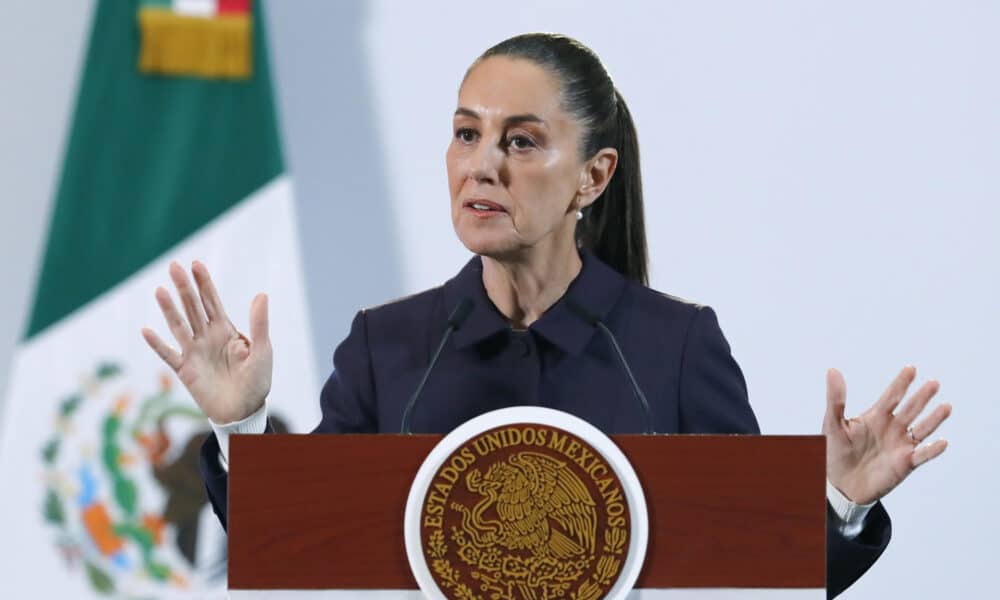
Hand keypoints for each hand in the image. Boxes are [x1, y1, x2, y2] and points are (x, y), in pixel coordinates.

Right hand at [141, 261, 271, 423]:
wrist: (244, 411)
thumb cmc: (256, 381)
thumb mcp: (262, 350)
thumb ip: (259, 324)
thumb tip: (261, 294)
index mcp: (225, 330)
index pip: (212, 301)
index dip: (204, 283)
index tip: (195, 264)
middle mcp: (206, 337)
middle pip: (193, 307)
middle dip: (184, 288)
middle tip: (174, 266)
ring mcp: (194, 352)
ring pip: (179, 326)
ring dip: (169, 309)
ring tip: (160, 290)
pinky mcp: (185, 371)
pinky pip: (168, 355)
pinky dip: (157, 344)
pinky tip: (147, 330)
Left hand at [824, 366, 950, 504]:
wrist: (839, 484)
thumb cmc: (834, 452)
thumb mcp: (833, 424)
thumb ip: (836, 399)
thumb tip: (833, 371)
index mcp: (875, 417)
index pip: (891, 396)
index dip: (901, 383)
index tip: (911, 368)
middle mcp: (891, 428)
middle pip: (910, 409)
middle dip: (921, 397)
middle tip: (933, 383)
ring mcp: (900, 445)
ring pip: (922, 429)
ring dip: (934, 419)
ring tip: (946, 407)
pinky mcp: (905, 463)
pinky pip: (922, 455)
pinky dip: (932, 450)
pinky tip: (942, 442)